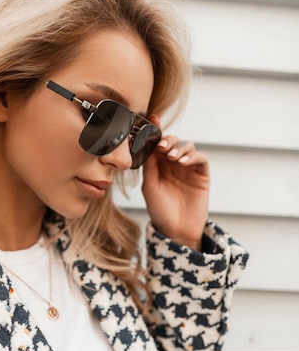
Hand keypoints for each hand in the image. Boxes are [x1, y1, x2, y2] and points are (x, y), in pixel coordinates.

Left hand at [142, 117, 209, 250]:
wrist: (176, 230)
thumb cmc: (160, 210)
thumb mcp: (149, 186)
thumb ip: (149, 165)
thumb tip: (149, 143)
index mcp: (158, 165)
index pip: (157, 144)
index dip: (156, 131)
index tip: (153, 120)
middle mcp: (173, 164)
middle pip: (173, 142)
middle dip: (168, 140)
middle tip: (162, 147)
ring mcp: (188, 168)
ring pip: (187, 146)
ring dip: (179, 148)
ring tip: (172, 157)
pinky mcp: (201, 175)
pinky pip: (200, 158)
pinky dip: (193, 156)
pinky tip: (183, 162)